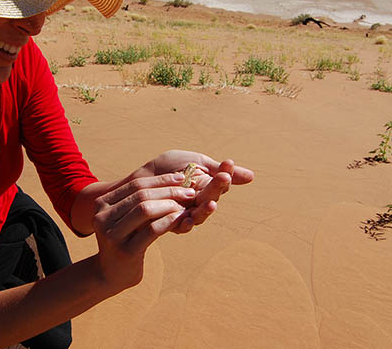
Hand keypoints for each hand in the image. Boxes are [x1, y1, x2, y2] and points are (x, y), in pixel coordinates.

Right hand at [92, 173, 195, 290]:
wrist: (110, 274)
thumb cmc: (123, 240)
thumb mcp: (125, 219)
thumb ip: (137, 201)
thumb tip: (170, 180)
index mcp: (101, 204)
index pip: (135, 184)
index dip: (160, 180)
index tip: (181, 178)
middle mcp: (102, 217)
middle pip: (140, 195)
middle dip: (168, 191)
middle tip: (189, 192)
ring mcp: (112, 235)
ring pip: (145, 209)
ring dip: (170, 204)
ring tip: (186, 205)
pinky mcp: (125, 251)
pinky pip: (152, 230)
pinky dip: (169, 221)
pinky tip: (181, 218)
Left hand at [134, 150, 253, 232]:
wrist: (139, 179)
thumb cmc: (167, 168)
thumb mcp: (194, 163)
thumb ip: (218, 170)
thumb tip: (252, 176)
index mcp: (206, 187)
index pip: (220, 184)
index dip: (225, 174)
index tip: (227, 163)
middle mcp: (198, 202)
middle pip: (212, 198)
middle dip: (217, 188)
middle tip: (222, 178)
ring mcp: (186, 213)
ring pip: (200, 215)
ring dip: (206, 210)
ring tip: (211, 202)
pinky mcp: (171, 224)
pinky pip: (181, 227)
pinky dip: (186, 223)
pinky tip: (188, 218)